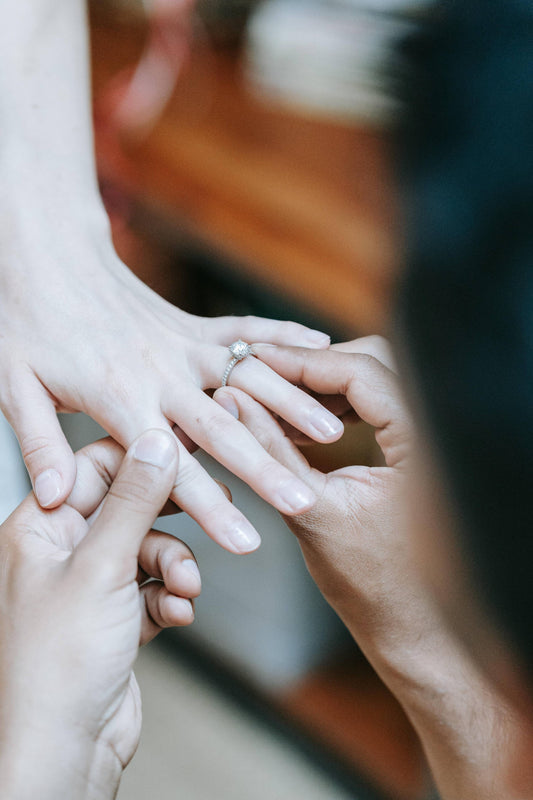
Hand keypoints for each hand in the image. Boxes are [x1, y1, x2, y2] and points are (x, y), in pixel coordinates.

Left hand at [0, 219, 343, 552]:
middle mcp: (161, 371)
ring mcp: (181, 344)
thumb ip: (40, 445)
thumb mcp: (11, 388)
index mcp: (118, 395)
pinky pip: (244, 330)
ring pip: (246, 377)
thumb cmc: (23, 319)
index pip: (171, 466)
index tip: (245, 542)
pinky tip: (319, 345)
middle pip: (223, 428)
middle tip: (305, 500)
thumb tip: (58, 499)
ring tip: (331, 433)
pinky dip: (282, 337)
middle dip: (267, 469)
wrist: (43, 254)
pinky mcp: (190, 324)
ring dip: (290, 405)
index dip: (211, 507)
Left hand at [0, 429, 198, 799]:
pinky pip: (154, 587)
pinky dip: (171, 597)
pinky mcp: (116, 617)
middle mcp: (63, 551)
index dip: (142, 457)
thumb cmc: (58, 664)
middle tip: (214, 507)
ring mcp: (91, 585)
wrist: (65, 750)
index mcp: (41, 527)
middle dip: (170, 519)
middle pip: (129, 508)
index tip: (187, 449)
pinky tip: (178, 613)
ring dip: (176, 566)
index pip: (95, 467)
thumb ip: (133, 500)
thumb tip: (156, 441)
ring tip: (186, 587)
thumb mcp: (102, 566)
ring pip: (149, 549)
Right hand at [215, 339, 532, 799]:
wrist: (416, 628)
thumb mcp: (311, 513)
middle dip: (314, 367)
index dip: (303, 363)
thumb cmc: (374, 586)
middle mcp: (437, 431)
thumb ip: (270, 451)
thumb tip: (232, 399)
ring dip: (325, 385)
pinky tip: (303, 419)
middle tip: (260, 372)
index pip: (363, 372)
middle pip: (374, 364)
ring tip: (273, 394)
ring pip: (376, 383)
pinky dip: (339, 407)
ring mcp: (432, 440)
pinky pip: (379, 408)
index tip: (255, 360)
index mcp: (425, 443)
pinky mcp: (422, 452)